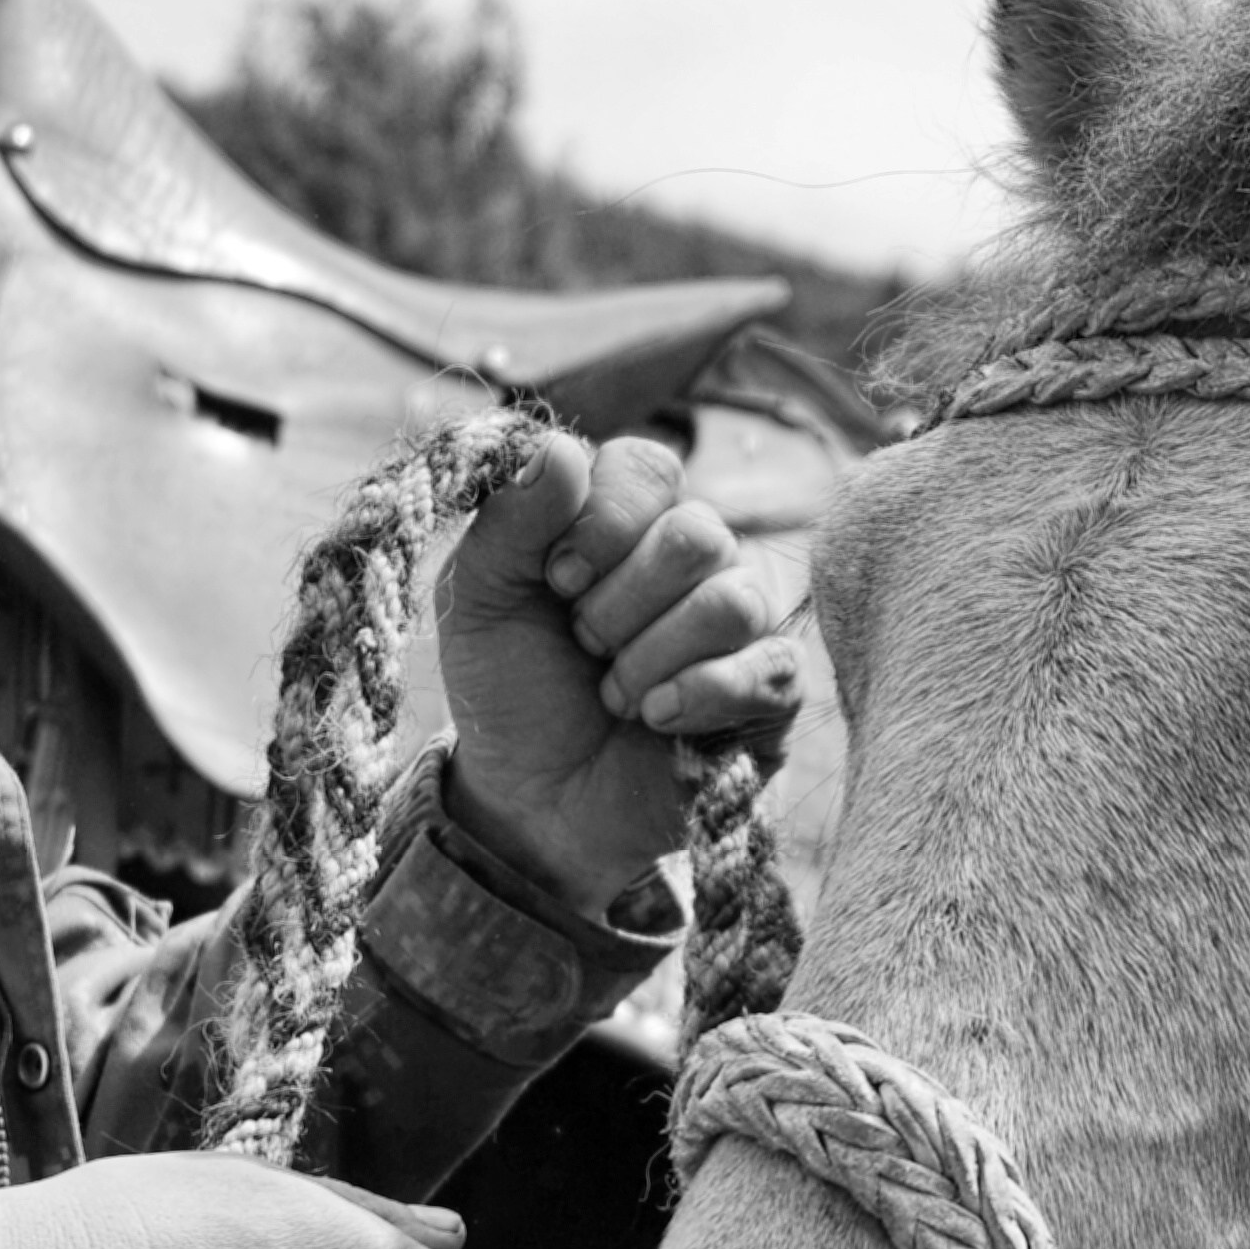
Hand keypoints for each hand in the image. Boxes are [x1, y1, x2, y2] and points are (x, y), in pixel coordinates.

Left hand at [437, 428, 801, 912]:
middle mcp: (694, 561)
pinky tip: (657, 720)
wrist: (532, 801)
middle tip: (582, 646)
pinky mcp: (770, 695)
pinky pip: (768, 669)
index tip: (555, 580)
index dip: (603, 522)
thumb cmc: (510, 690)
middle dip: (617, 605)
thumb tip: (560, 447)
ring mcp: (740, 627)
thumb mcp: (479, 600)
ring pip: (732, 601)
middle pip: (696, 535)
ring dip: (649, 658)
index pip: (648, 467)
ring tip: (614, 695)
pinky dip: (697, 695)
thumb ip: (510, 520)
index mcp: (627, 521)